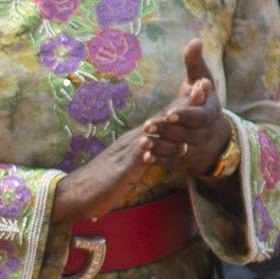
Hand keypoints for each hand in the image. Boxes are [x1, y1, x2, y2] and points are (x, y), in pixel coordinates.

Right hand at [62, 42, 235, 222]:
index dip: (181, 105)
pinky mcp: (122, 169)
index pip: (163, 119)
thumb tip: (156, 149)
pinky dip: (152, 147)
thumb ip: (143, 156)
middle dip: (183, 104)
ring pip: (154, 133)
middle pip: (162, 119)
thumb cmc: (103, 181)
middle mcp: (133, 141)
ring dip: (174, 119)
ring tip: (193, 106)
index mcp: (136, 141)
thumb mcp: (130, 165)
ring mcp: (126, 153)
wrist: (76, 193)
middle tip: (203, 85)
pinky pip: (139, 157)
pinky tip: (164, 141)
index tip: (199, 89)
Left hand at [127, 41, 236, 196]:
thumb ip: (195, 63)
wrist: (215, 137)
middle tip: (148, 125)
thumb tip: (195, 40)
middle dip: (167, 130)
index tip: (170, 112)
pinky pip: (172, 163)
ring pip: (178, 151)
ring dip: (160, 147)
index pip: (200, 117)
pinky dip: (159, 160)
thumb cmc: (204, 103)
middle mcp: (206, 134)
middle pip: (186, 134)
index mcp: (210, 114)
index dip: (186, 116)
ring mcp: (196, 149)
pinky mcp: (186, 162)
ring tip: (143, 141)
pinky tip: (145, 156)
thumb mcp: (203, 82)